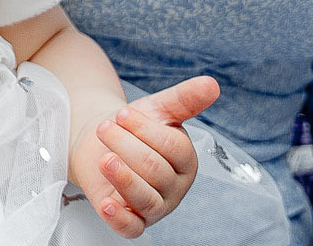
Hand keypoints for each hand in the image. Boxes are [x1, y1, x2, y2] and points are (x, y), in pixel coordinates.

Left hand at [70, 75, 220, 238]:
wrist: (100, 142)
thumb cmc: (132, 128)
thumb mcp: (157, 109)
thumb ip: (184, 99)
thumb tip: (212, 84)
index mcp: (186, 161)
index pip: (173, 147)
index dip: (145, 129)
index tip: (122, 114)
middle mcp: (174, 187)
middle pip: (155, 170)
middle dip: (126, 146)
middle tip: (105, 129)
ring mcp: (155, 207)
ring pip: (145, 198)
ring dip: (122, 177)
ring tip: (105, 159)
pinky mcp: (132, 221)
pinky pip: (131, 228)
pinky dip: (120, 218)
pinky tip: (108, 203)